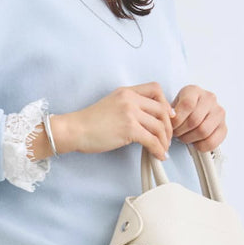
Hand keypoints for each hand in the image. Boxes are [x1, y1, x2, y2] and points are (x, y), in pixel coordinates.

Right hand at [50, 83, 175, 161]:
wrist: (75, 129)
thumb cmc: (89, 121)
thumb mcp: (111, 104)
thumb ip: (128, 107)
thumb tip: (145, 120)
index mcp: (126, 92)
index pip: (156, 89)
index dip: (166, 103)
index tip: (167, 116)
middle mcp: (131, 99)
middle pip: (162, 109)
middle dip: (168, 126)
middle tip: (167, 138)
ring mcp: (130, 113)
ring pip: (159, 126)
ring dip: (165, 141)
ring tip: (162, 149)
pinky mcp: (129, 129)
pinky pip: (152, 140)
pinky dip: (158, 150)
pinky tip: (158, 155)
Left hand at [170, 84, 226, 153]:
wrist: (194, 113)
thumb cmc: (181, 111)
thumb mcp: (172, 105)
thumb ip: (168, 111)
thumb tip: (168, 120)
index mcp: (194, 91)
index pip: (187, 105)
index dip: (177, 120)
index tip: (171, 126)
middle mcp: (210, 99)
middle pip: (194, 120)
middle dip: (181, 131)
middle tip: (176, 134)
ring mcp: (219, 112)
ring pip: (203, 131)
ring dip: (189, 139)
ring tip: (184, 137)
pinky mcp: (223, 127)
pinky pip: (212, 142)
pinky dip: (200, 146)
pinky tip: (195, 141)